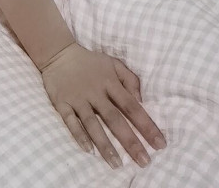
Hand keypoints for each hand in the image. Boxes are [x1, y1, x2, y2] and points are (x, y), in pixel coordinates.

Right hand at [40, 42, 166, 169]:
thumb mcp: (113, 64)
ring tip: (117, 164)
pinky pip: (70, 121)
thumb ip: (130, 80)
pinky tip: (88, 150)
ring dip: (105, 145)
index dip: (146, 125)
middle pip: (114, 118)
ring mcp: (78, 98)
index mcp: (109, 82)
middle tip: (144, 161)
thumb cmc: (90, 62)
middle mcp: (95, 92)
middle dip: (130, 141)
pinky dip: (78, 135)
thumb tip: (141, 101)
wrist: (58, 54)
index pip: (132, 106)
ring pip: (92, 124)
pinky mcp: (62, 103)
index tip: (160, 144)